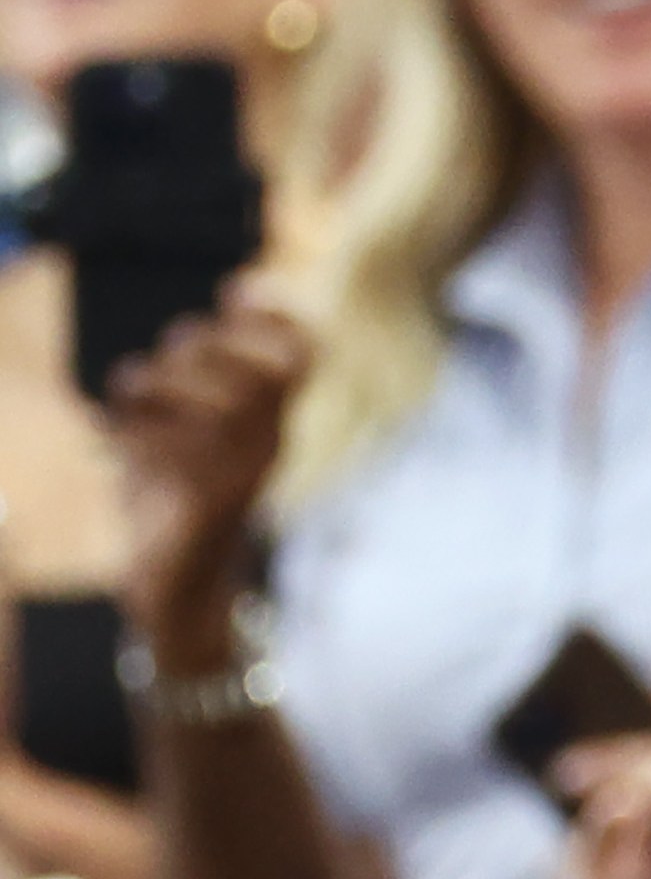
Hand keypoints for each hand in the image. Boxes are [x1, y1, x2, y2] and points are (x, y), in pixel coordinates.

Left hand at [104, 284, 310, 670]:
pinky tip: (122, 443)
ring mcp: (239, 476)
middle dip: (193, 348)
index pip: (300, 355)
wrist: (178, 588)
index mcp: (271, 422)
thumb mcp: (195, 420)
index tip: (237, 295)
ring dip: (154, 387)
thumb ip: (209, 363)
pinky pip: (163, 443)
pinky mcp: (204, 505)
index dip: (271, 316)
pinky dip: (132, 433)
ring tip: (135, 408)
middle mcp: (267, 446)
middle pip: (243, 364)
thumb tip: (238, 290)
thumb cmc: (181, 494)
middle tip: (162, 372)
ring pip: (200, 397)